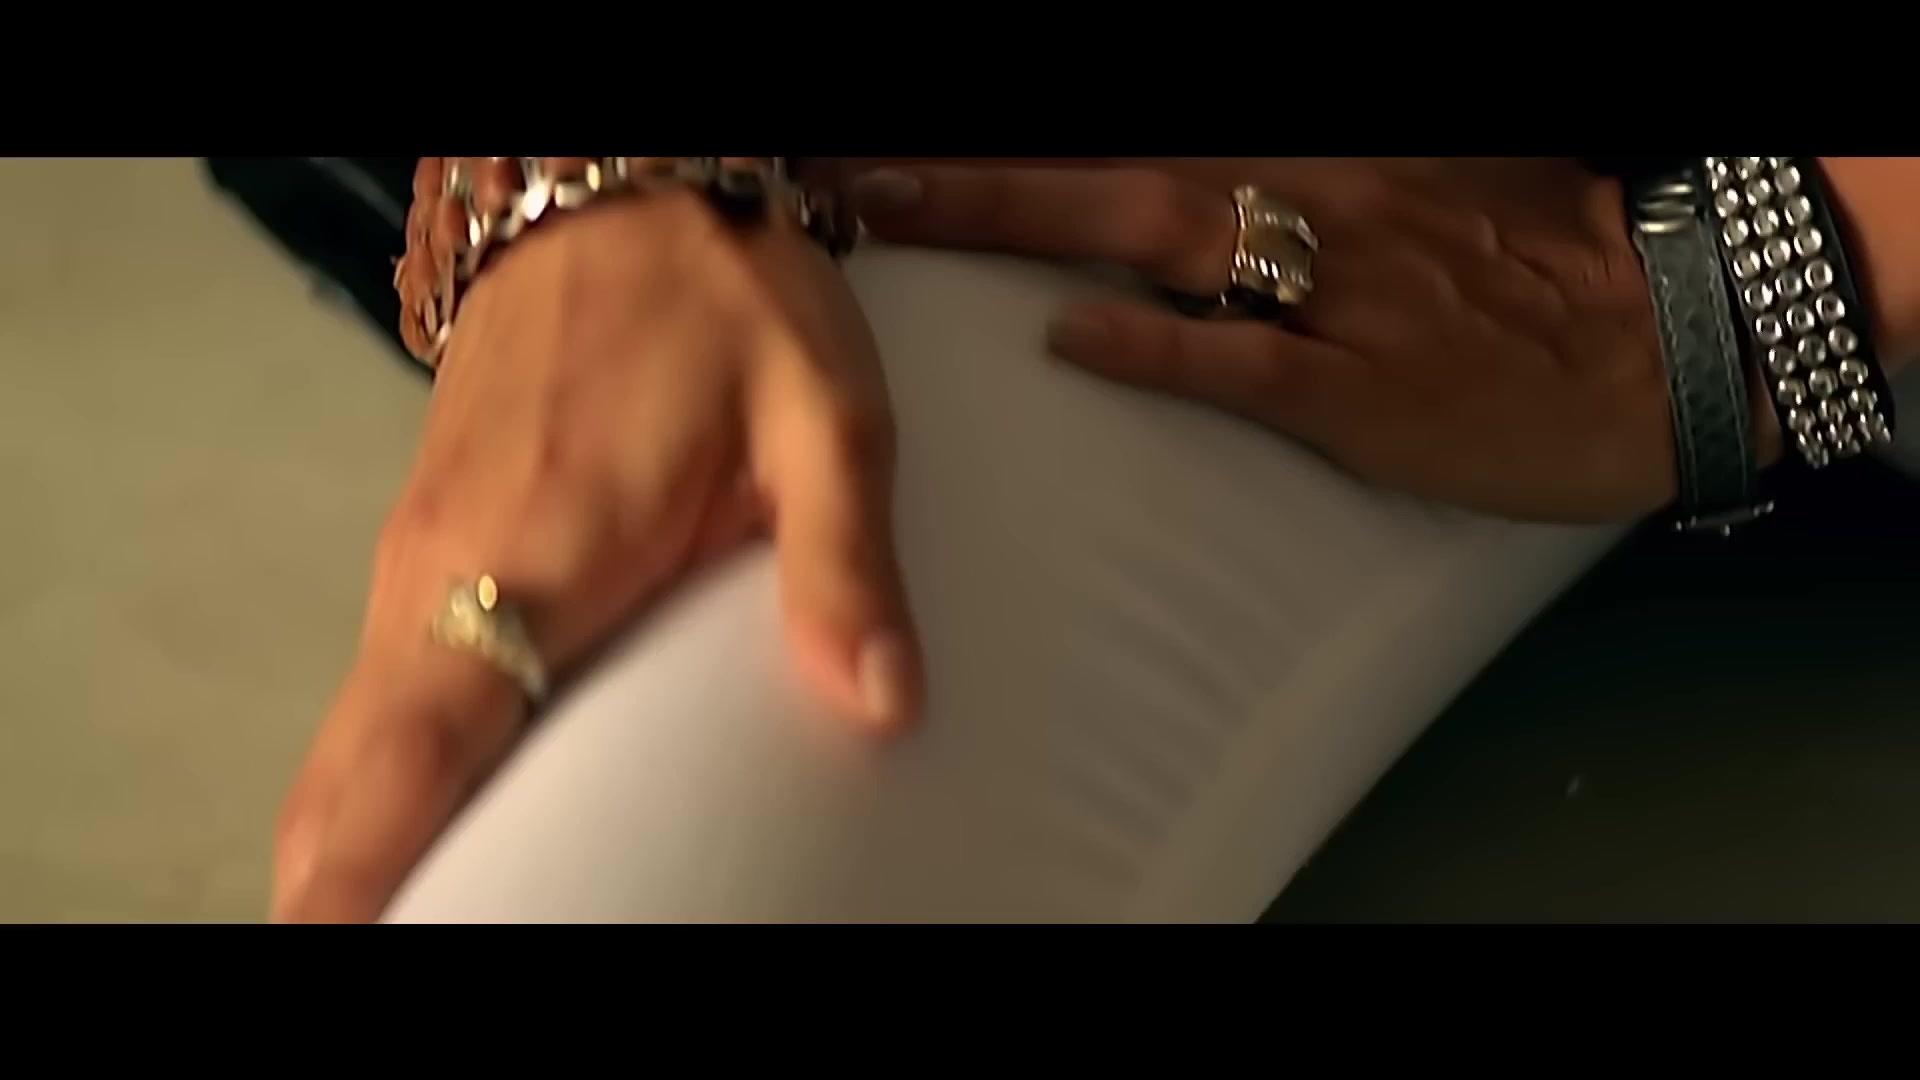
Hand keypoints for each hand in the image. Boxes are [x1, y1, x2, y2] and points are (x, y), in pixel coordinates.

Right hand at [272, 191, 922, 921]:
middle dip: (341, 872)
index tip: (330, 933)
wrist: (621, 187)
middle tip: (365, 944)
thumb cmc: (723, 300)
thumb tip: (882, 701)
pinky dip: (377, 759)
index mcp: (540, 551)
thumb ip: (844, 566)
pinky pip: (382, 674)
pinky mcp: (431, 530)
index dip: (365, 853)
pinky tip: (415, 814)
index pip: (422, 737)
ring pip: (356, 722)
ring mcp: (422, 545)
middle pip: (356, 760)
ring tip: (393, 915)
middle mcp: (447, 562)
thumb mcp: (824, 419)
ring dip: (354, 824)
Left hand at [856, 158, 1773, 522]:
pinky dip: (1158, 344)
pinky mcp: (1364, 386)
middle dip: (969, 167)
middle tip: (849, 164)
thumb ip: (1289, 173)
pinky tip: (1074, 337)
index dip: (1013, 150)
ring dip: (1011, 213)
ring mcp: (1330, 288)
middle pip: (1103, 167)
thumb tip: (1155, 215)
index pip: (1127, 142)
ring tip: (892, 208)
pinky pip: (1246, 358)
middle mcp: (1301, 196)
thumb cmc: (1521, 254)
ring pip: (1146, 229)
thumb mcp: (1407, 176)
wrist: (1656, 330)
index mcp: (1304, 154)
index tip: (904, 143)